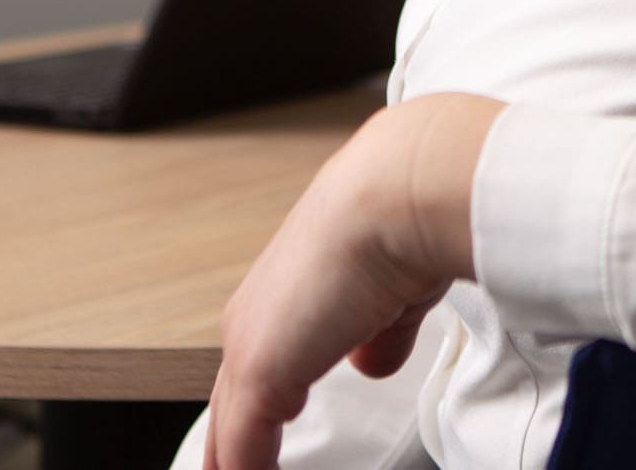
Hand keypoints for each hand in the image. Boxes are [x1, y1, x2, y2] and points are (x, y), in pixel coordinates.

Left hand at [204, 93, 505, 469]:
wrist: (400, 192)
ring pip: (227, 430)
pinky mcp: (259, 371)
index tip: (266, 447)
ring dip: (239, 464)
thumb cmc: (408, 220)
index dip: (258, 418)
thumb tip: (373, 361)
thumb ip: (380, 334)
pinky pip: (241, 450)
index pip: (255, 374)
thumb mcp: (397, 292)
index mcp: (284, 294)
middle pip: (228, 408)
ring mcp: (252, 343)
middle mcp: (256, 317)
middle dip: (233, 451)